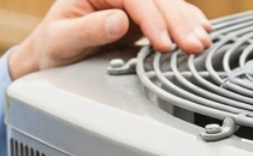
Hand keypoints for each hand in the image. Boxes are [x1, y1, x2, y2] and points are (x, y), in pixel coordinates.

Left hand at [8, 0, 211, 79]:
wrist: (50, 53)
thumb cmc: (52, 45)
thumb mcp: (62, 39)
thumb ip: (89, 29)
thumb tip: (118, 21)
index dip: (153, 19)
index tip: (163, 43)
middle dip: (178, 23)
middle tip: (192, 46)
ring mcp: (131, 3)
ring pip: (167, 5)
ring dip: (187, 24)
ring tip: (202, 43)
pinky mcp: (140, 16)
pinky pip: (168, 15)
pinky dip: (186, 22)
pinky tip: (202, 30)